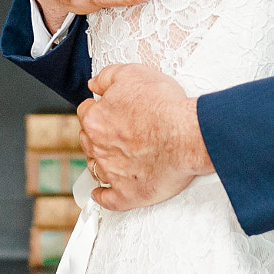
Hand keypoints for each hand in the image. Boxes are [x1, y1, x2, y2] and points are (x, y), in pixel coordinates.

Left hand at [78, 63, 212, 211]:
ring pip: (95, 168)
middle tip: (114, 132)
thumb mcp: (133, 74)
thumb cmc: (165, 105)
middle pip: (88, 140)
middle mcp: (98, 147)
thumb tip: (93, 85)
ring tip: (114, 158)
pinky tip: (102, 193)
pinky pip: (107, 199)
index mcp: (96, 119)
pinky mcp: (127, 193)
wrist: (188, 135)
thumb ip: (106, 77)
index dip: (97, 108)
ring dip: (100, 162)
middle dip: (97, 135)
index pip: (85, 112)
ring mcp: (112, 173)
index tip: (106, 110)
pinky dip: (103, 196)